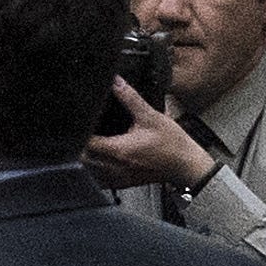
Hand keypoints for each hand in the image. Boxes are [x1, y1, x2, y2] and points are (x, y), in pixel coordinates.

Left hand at [82, 76, 216, 188]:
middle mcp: (114, 167)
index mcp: (117, 150)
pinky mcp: (125, 183)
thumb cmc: (173, 145)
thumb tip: (116, 81)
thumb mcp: (150, 117)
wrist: (190, 167)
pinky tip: (99, 160)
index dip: (77, 132)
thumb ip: (130, 98)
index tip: (76, 122)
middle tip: (79, 132)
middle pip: (82, 159)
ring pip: (89, 172)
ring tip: (86, 145)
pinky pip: (102, 180)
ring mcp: (119, 178)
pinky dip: (96, 171)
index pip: (84, 143)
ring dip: (85, 159)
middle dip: (78, 145)